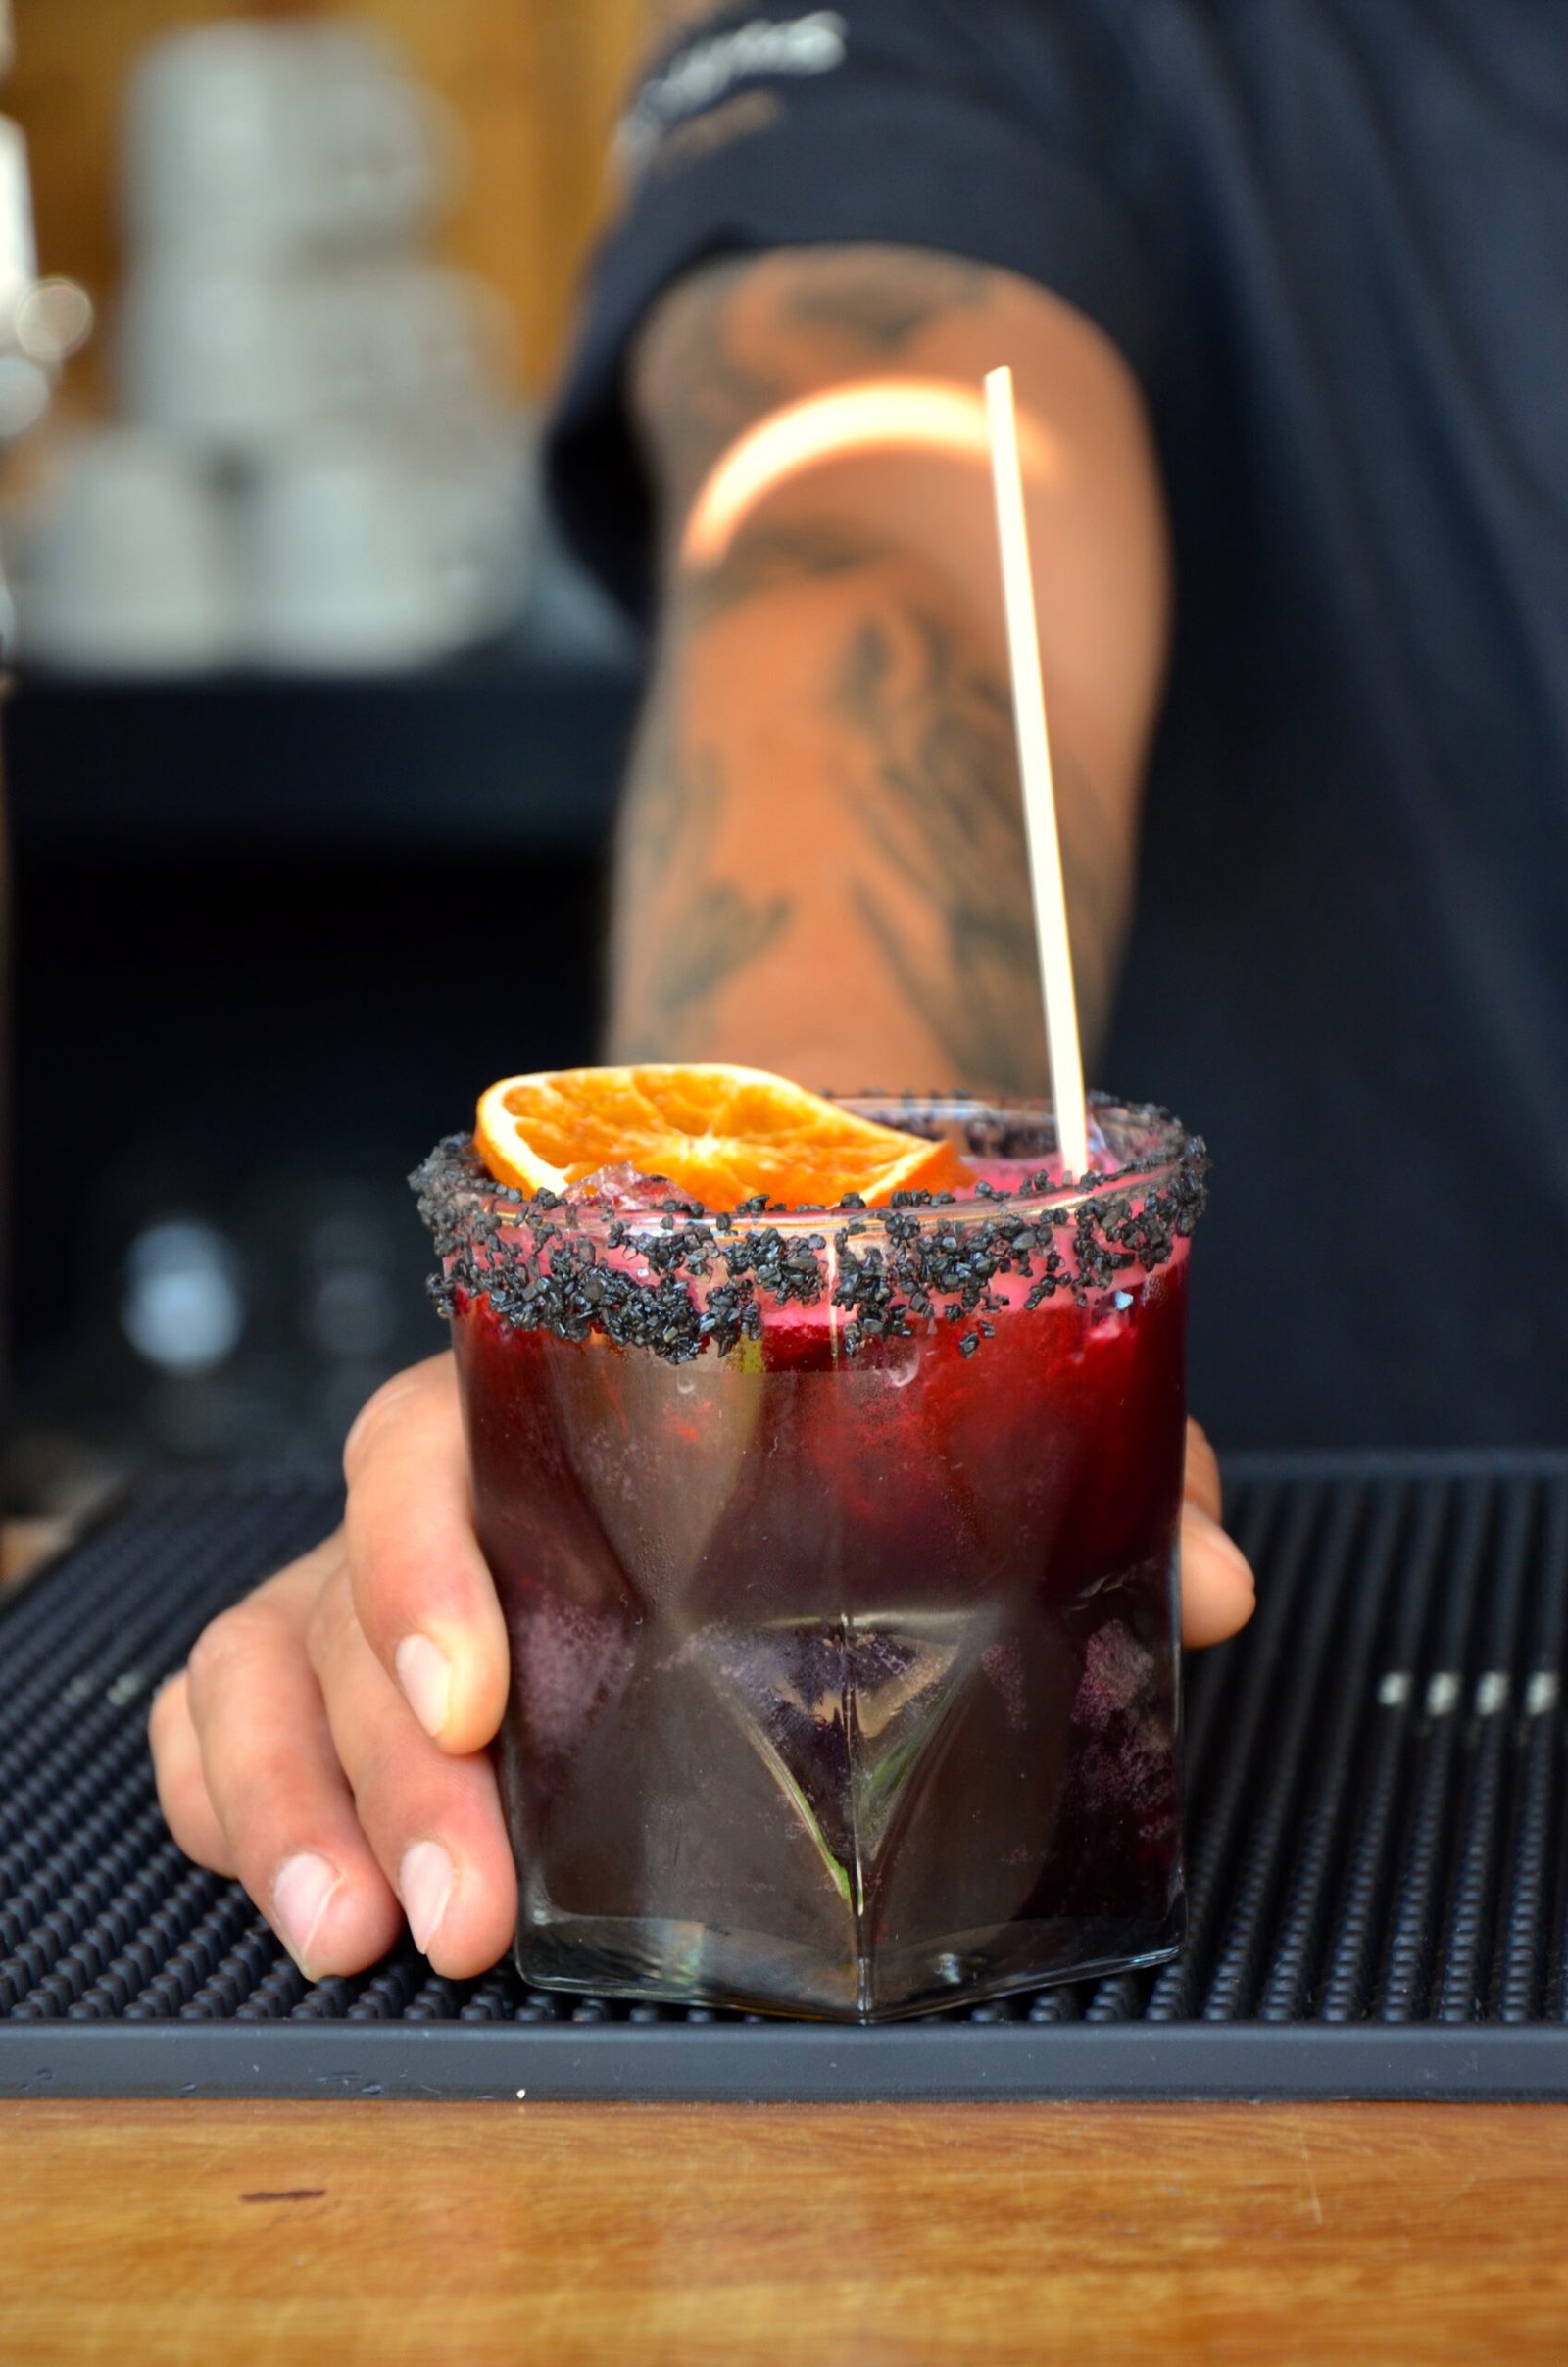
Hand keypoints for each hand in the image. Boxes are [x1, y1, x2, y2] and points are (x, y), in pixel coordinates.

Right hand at [150, 1356, 1255, 1981]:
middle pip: (334, 1596)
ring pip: (257, 1663)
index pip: (433, 1452)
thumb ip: (1091, 1465)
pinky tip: (293, 1893)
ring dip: (285, 1808)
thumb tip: (1213, 1580)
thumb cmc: (832, 1380)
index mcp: (548, 1394)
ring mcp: (371, 1575)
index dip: (429, 1572)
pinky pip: (218, 1709)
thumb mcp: (963, 1414)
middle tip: (463, 1922)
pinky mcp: (337, 1659)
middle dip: (379, 1770)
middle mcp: (440, 1482)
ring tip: (357, 1947)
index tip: (482, 1702)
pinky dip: (224, 1798)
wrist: (743, 1312)